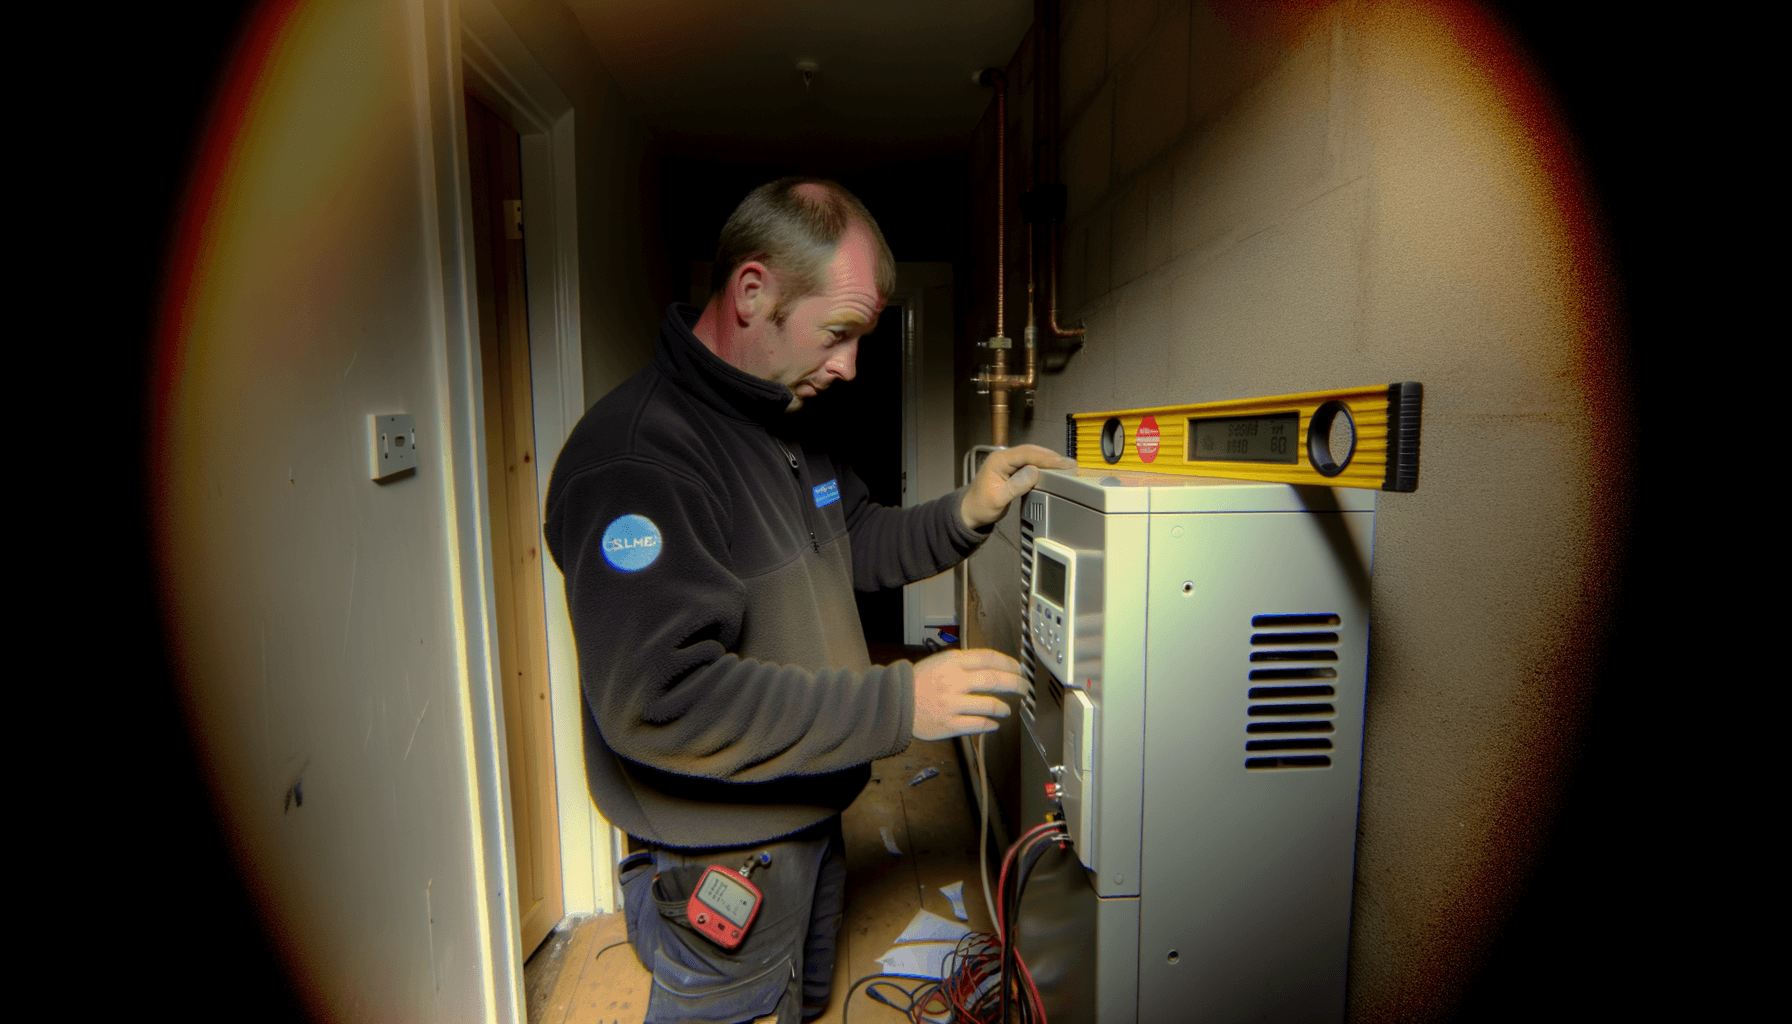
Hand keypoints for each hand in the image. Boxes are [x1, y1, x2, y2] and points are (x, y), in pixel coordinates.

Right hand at [911, 649, 1024, 740]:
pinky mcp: (949, 724)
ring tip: (1007, 709)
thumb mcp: (939, 662)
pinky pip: (977, 725)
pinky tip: (994, 724)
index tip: (1018, 668)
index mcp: (952, 663)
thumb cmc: (919, 682)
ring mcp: (952, 704)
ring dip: (1003, 707)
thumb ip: (964, 663)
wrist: (895, 703)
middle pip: (994, 680)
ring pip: (989, 705)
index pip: (988, 658)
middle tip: (1024, 688)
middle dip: (1015, 683)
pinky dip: (990, 724)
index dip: (1008, 663)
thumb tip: (992, 666)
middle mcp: (954, 682)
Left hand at [960, 444, 1077, 529]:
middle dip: (1051, 457)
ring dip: (1048, 460)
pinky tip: (1053, 469)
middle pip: (1031, 451)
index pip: (1026, 454)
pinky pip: (1029, 463)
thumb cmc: (981, 507)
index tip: (1062, 463)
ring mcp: (1007, 462)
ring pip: (1032, 455)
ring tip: (1066, 466)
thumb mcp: (998, 499)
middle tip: (1070, 464)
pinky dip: (1042, 465)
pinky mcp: (1011, 469)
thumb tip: (1035, 472)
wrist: (970, 512)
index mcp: (998, 460)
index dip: (1046, 458)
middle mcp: (1003, 457)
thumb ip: (1016, 485)